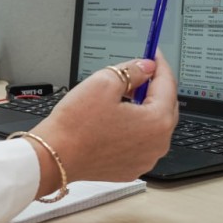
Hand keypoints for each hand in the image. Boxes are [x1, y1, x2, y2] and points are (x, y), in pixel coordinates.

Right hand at [27, 51, 178, 194]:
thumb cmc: (76, 124)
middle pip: (165, 106)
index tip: (153, 55)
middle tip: (136, 74)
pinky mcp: (131, 167)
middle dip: (153, 87)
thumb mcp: (103, 83)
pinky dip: (134, 129)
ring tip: (119, 98)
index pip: (167, 84)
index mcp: (156, 121)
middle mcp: (158, 144)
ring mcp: (146, 159)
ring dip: (143, 109)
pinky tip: (113, 121)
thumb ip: (131, 71)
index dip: (159, 65)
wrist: (55, 156)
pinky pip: (140, 143)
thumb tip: (146, 67)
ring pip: (153, 125)